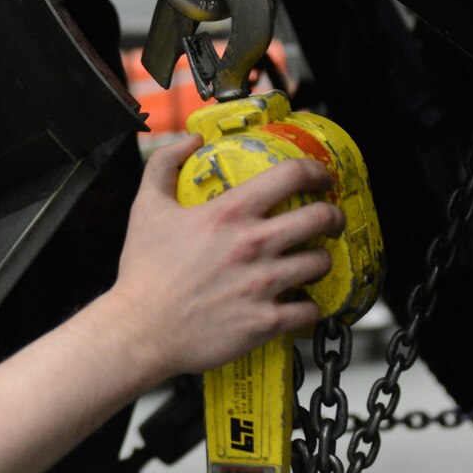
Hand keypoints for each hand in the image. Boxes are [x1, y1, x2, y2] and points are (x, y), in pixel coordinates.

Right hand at [102, 137, 340, 383]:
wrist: (138, 331)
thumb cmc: (143, 272)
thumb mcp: (146, 207)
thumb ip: (166, 164)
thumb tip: (192, 141)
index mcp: (228, 213)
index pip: (292, 175)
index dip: (316, 172)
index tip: (321, 178)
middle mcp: (252, 245)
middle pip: (321, 218)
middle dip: (333, 216)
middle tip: (328, 220)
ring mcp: (262, 284)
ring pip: (321, 262)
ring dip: (320, 260)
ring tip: (310, 262)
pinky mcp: (265, 321)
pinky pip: (310, 310)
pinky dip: (310, 306)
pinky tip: (299, 302)